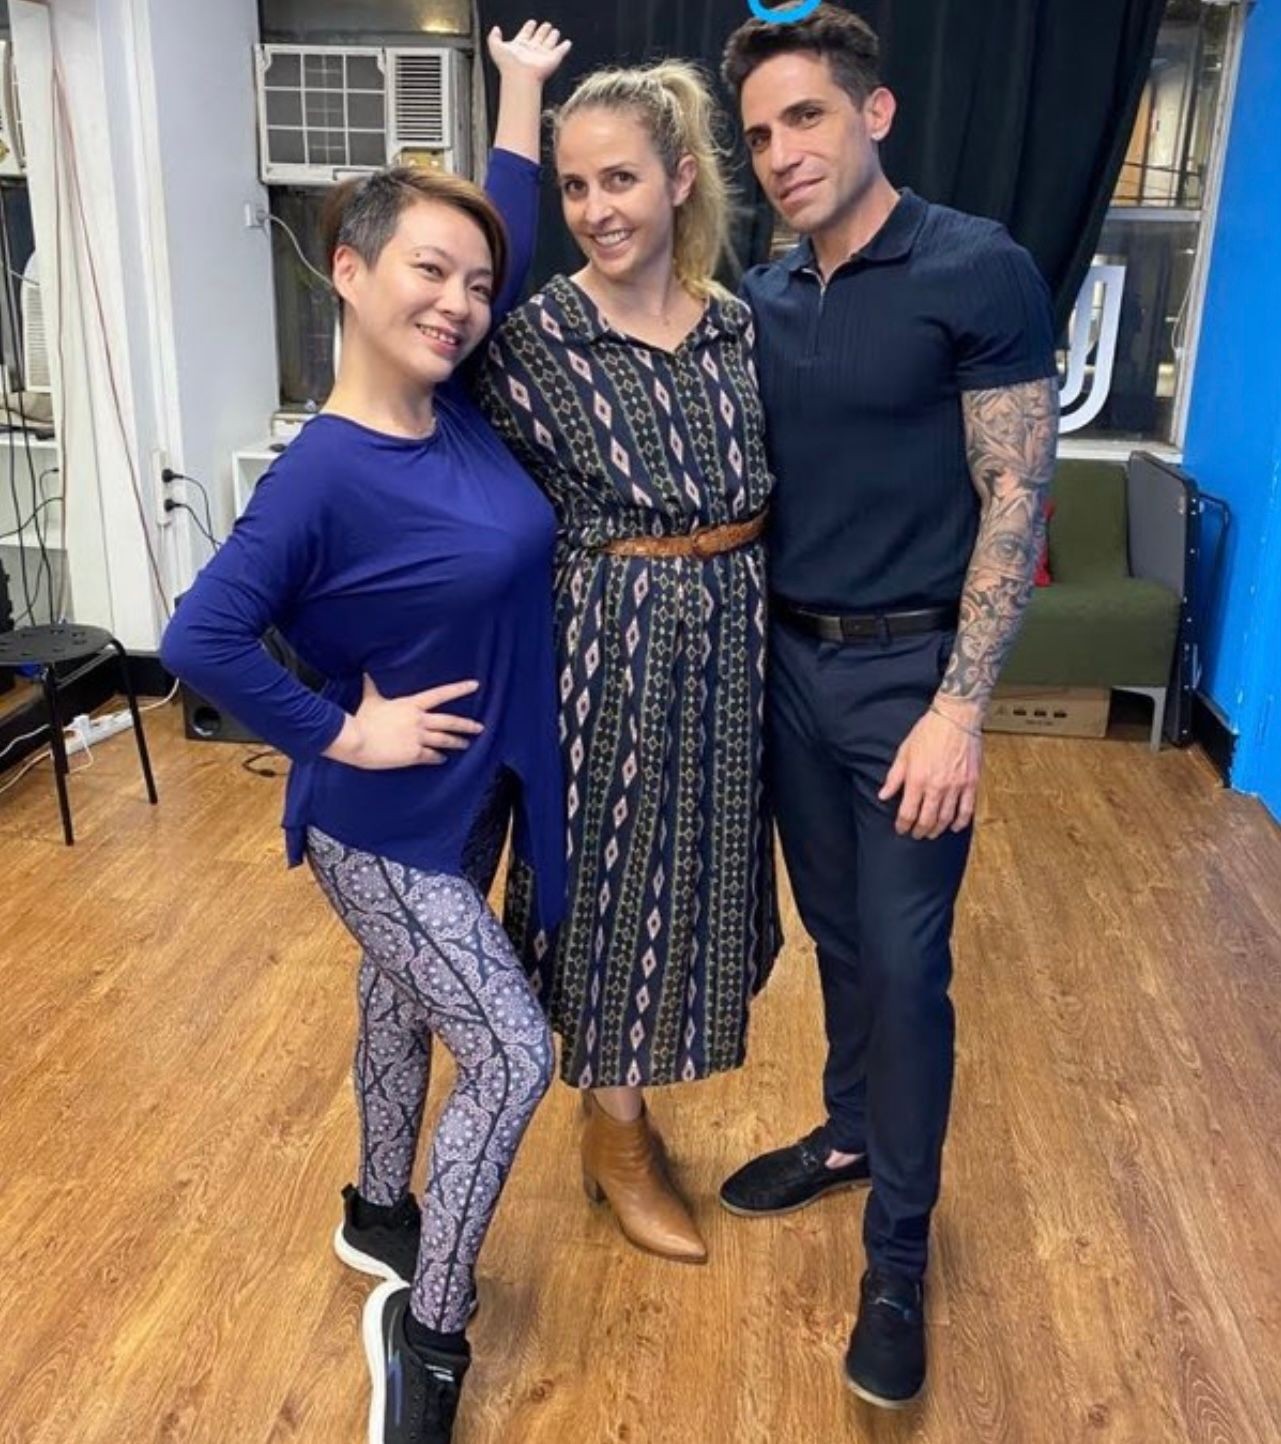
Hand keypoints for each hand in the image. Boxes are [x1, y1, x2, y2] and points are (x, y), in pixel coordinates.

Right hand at [328, 675, 483, 769]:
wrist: (356, 740)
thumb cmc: (362, 719)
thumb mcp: (371, 700)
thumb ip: (372, 687)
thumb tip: (366, 672)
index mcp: (411, 705)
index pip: (440, 694)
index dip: (459, 689)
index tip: (475, 685)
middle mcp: (419, 721)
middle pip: (450, 722)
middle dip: (467, 725)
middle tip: (480, 727)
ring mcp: (417, 738)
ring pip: (444, 740)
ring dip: (456, 742)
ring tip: (466, 744)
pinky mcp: (412, 755)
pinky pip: (431, 757)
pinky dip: (438, 758)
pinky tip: (442, 760)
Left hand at [486, 20, 571, 84]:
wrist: (520, 76)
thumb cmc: (508, 65)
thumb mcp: (495, 47)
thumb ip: (493, 37)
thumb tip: (496, 29)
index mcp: (520, 46)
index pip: (525, 34)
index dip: (528, 28)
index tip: (531, 23)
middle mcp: (532, 50)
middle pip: (539, 38)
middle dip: (542, 31)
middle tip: (546, 25)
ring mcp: (542, 55)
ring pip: (549, 43)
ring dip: (552, 37)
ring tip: (555, 32)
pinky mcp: (552, 60)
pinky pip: (560, 52)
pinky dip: (564, 47)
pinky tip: (567, 43)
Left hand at [878, 703, 982, 838]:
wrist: (956, 718)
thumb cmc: (928, 732)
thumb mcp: (904, 752)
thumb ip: (894, 777)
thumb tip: (883, 795)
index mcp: (917, 779)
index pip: (908, 813)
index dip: (903, 825)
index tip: (901, 829)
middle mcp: (936, 786)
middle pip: (927, 820)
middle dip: (920, 831)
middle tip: (916, 835)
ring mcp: (956, 786)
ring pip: (946, 818)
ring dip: (938, 829)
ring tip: (932, 833)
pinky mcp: (971, 783)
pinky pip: (966, 809)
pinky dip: (960, 822)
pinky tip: (954, 826)